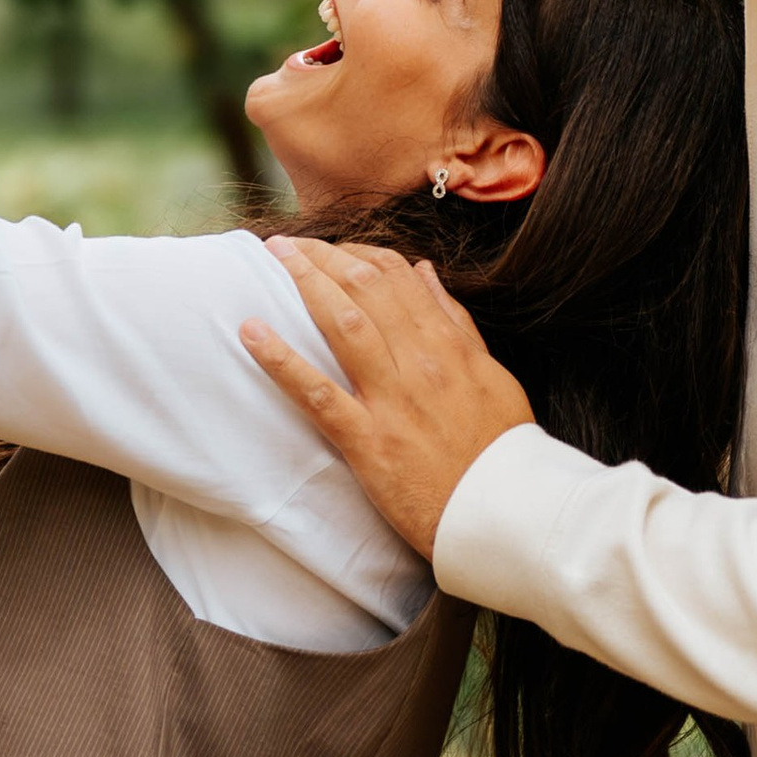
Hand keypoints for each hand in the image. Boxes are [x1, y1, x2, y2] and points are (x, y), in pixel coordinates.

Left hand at [241, 241, 533, 557]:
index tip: (332, 247)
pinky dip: (281, 360)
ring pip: (342, 324)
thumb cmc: (500, 449)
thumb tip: (425, 272)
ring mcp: (392, 400)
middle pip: (364, 288)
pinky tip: (252, 333)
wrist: (503, 513)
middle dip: (323, 256)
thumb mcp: (492, 374)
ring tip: (273, 257)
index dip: (358, 253)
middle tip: (286, 243)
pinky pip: (317, 394)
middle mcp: (420, 363)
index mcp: (448, 346)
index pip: (398, 277)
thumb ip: (456, 322)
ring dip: (305, 283)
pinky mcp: (368, 440)